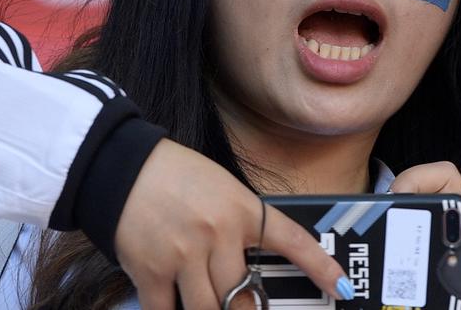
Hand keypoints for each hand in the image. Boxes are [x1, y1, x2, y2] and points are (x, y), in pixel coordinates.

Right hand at [115, 139, 349, 309]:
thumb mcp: (220, 189)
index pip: (292, 241)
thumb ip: (240, 227)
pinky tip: (171, 307)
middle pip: (242, 297)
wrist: (120, 165)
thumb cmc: (173, 176)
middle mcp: (218, 234)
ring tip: (209, 305)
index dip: (320, 268)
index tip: (340, 289)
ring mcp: (184, 255)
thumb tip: (247, 275)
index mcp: (242, 209)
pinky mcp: (150, 271)